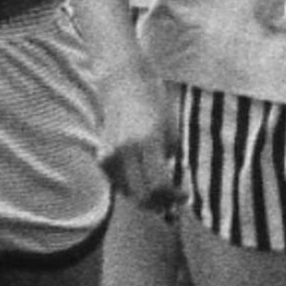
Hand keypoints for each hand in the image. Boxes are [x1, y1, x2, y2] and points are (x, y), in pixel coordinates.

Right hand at [96, 67, 176, 209]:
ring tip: (160, 191)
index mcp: (147, 142)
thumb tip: (170, 186)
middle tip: (173, 200)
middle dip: (160, 203)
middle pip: (142, 195)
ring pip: (128, 193)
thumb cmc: (154, 103)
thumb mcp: (170, 130)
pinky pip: (117, 183)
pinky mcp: (101, 156)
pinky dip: (130, 187)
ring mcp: (110, 154)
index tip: (184, 195)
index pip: (159, 185)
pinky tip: (142, 178)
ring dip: (144, 197)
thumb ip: (169, 159)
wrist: (124, 82)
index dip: (174, 196)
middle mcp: (125, 151)